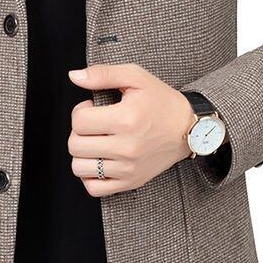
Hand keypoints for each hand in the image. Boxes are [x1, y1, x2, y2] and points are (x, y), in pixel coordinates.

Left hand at [68, 63, 193, 196]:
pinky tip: (98, 160)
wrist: (188, 128)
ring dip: (82, 153)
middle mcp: (127, 147)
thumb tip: (74, 76)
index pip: (79, 121)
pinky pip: (94, 188)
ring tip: (95, 142)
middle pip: (75, 145)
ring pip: (79, 168)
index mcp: (126, 119)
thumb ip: (103, 74)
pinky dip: (89, 176)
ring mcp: (129, 168)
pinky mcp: (131, 182)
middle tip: (93, 124)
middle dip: (78, 131)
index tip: (92, 108)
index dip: (80, 111)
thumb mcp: (136, 77)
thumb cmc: (161, 101)